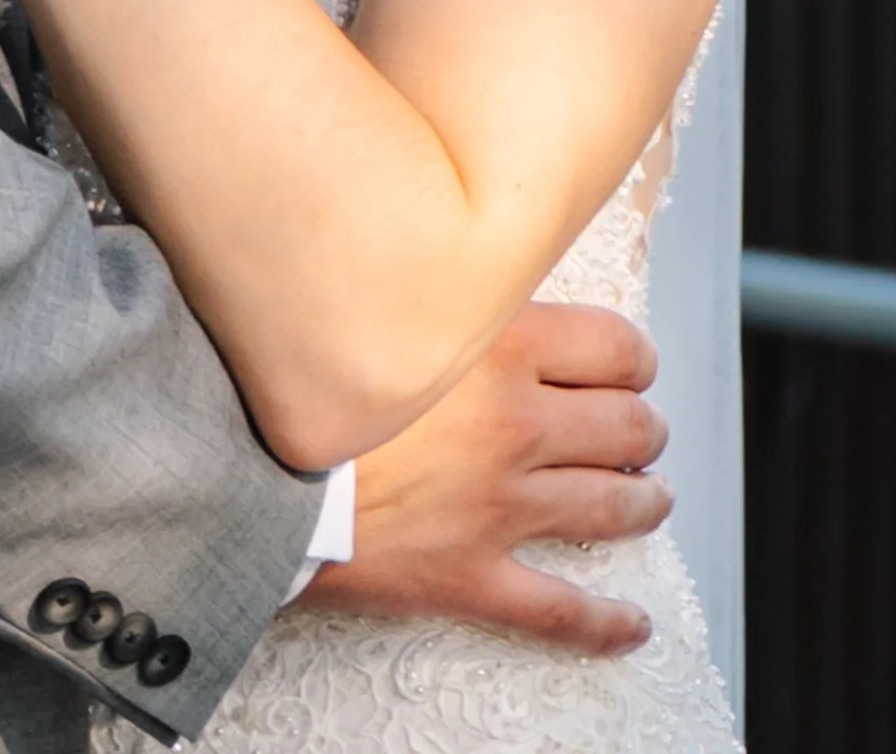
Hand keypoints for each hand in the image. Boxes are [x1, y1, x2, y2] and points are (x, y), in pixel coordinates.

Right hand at [313, 303, 670, 654]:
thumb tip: (470, 273)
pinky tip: (631, 623)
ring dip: (642, 501)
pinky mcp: (472, 573)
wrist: (246, 464)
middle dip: (640, 427)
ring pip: (610, 507)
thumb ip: (439, 291)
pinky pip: (561, 610)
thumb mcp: (379, 300)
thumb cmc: (299, 376)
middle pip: (626, 425)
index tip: (629, 364)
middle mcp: (514, 424)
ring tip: (648, 497)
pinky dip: (607, 622)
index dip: (632, 358)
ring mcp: (500, 505)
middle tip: (636, 428)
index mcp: (497, 346)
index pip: (614, 346)